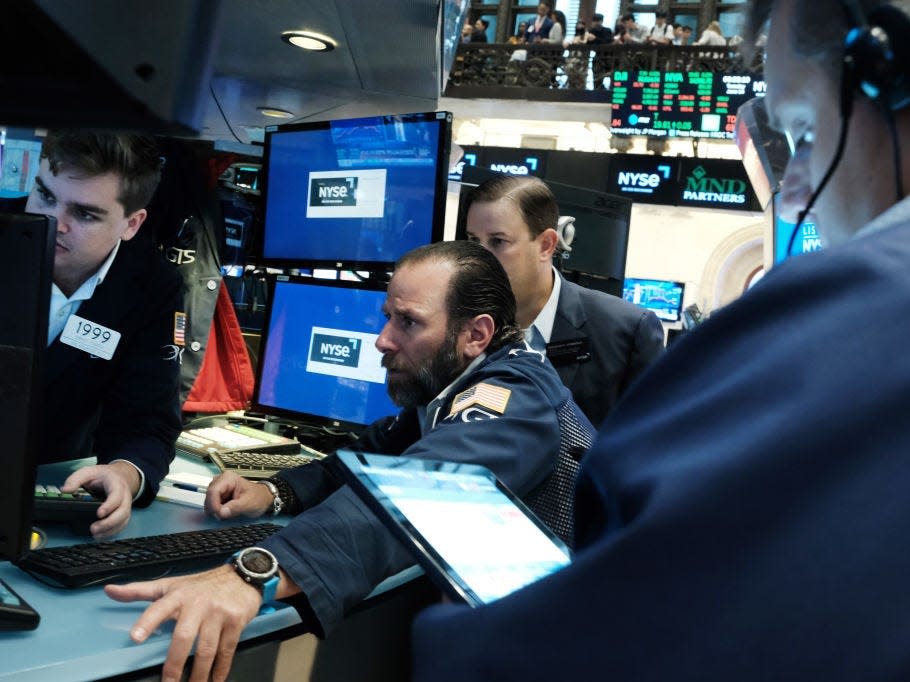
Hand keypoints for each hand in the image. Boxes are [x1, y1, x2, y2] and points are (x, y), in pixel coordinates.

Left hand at [62, 461, 138, 538]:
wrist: (118, 476)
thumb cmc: (102, 475)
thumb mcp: (88, 472)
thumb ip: (76, 479)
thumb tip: (65, 490)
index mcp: (116, 484)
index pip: (116, 495)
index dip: (109, 505)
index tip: (99, 514)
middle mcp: (124, 496)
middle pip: (123, 511)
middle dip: (109, 522)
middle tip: (94, 529)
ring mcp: (125, 505)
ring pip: (123, 520)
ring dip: (111, 530)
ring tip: (96, 534)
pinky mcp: (123, 513)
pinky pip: (122, 524)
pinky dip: (112, 532)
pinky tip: (101, 535)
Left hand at [105, 565, 261, 681]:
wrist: (242, 575)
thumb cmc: (201, 585)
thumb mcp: (170, 584)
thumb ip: (139, 591)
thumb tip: (109, 590)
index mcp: (178, 595)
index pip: (158, 608)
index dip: (147, 622)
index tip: (135, 637)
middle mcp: (198, 604)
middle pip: (183, 637)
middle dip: (175, 663)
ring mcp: (218, 613)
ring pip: (206, 649)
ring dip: (198, 673)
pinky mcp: (235, 621)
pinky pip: (227, 650)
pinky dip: (221, 669)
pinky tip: (215, 680)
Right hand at [204, 472, 273, 519]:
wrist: (263, 499)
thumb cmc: (258, 498)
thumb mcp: (249, 504)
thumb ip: (235, 508)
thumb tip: (221, 513)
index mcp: (228, 478)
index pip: (213, 491)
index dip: (213, 504)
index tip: (219, 515)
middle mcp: (221, 481)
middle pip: (209, 496)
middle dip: (214, 508)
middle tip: (223, 516)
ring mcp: (219, 488)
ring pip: (208, 501)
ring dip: (214, 510)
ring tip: (226, 514)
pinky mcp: (219, 495)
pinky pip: (211, 504)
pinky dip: (216, 510)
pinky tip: (225, 512)